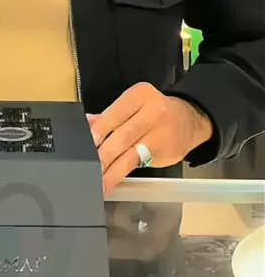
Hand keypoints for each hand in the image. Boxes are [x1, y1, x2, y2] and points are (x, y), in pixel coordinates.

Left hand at [88, 82, 212, 193]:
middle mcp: (153, 112)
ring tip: (98, 180)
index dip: (102, 127)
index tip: (87, 141)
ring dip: (112, 168)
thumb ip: (110, 115)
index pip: (118, 111)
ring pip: (131, 153)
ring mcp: (161, 134)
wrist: (189, 120)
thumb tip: (87, 123)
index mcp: (141, 95)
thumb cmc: (154, 111)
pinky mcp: (166, 153)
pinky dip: (122, 174)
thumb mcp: (134, 104)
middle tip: (89, 164)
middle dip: (105, 151)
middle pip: (124, 133)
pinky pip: (139, 164)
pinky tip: (111, 181)